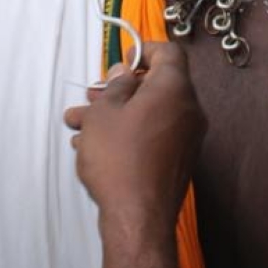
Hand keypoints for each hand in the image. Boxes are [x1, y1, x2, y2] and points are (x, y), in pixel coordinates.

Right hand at [65, 43, 205, 230]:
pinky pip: (153, 134)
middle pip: (155, 85)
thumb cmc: (119, 159)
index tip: (122, 59)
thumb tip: (124, 74)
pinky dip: (128, 133)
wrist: (138, 218)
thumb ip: (115, 85)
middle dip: (119, 88)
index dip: (144, 49)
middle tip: (91, 95)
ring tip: (79, 123)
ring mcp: (186, 138)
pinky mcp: (178, 160)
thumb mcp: (105, 112)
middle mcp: (188, 110)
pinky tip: (94, 146)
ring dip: (116, 113)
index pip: (169, 52)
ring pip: (149, 113)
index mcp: (175, 89)